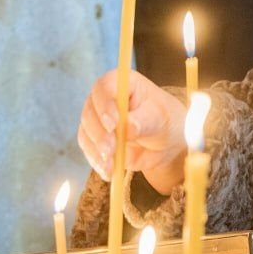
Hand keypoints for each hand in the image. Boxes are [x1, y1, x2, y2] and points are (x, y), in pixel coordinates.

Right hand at [77, 69, 187, 193]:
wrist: (165, 141)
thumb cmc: (165, 120)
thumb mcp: (161, 119)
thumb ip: (144, 122)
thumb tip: (127, 128)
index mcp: (124, 82)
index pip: (105, 86)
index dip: (105, 104)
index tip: (113, 124)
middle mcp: (106, 97)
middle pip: (90, 111)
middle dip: (99, 133)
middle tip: (111, 149)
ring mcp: (97, 117)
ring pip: (86, 131)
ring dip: (96, 149)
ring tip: (111, 164)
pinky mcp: (95, 137)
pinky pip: (88, 148)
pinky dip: (96, 160)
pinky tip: (108, 171)